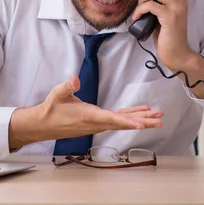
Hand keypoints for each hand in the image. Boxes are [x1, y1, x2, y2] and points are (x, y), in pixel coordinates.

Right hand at [9, 76, 163, 149]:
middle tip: (160, 120)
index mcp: (89, 116)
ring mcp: (97, 125)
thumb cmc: (51, 109)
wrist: (43, 124)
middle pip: (124, 123)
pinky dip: (129, 118)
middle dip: (143, 121)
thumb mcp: (57, 95)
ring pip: (122, 123)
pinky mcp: (96, 124)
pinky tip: (138, 115)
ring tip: (156, 118)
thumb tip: (74, 79)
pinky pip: (117, 121)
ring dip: (139, 120)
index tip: (142, 125)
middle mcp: (97, 123)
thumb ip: (67, 87)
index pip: (112, 119)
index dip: (128, 121)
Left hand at [131, 0, 197, 71]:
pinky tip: (137, 17)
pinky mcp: (170, 18)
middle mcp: (181, 1)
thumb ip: (158, 2)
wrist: (177, 54)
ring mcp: (177, 9)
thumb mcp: (162, 15)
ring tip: (139, 9)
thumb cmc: (167, 34)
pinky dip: (140, 9)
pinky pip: (152, 5)